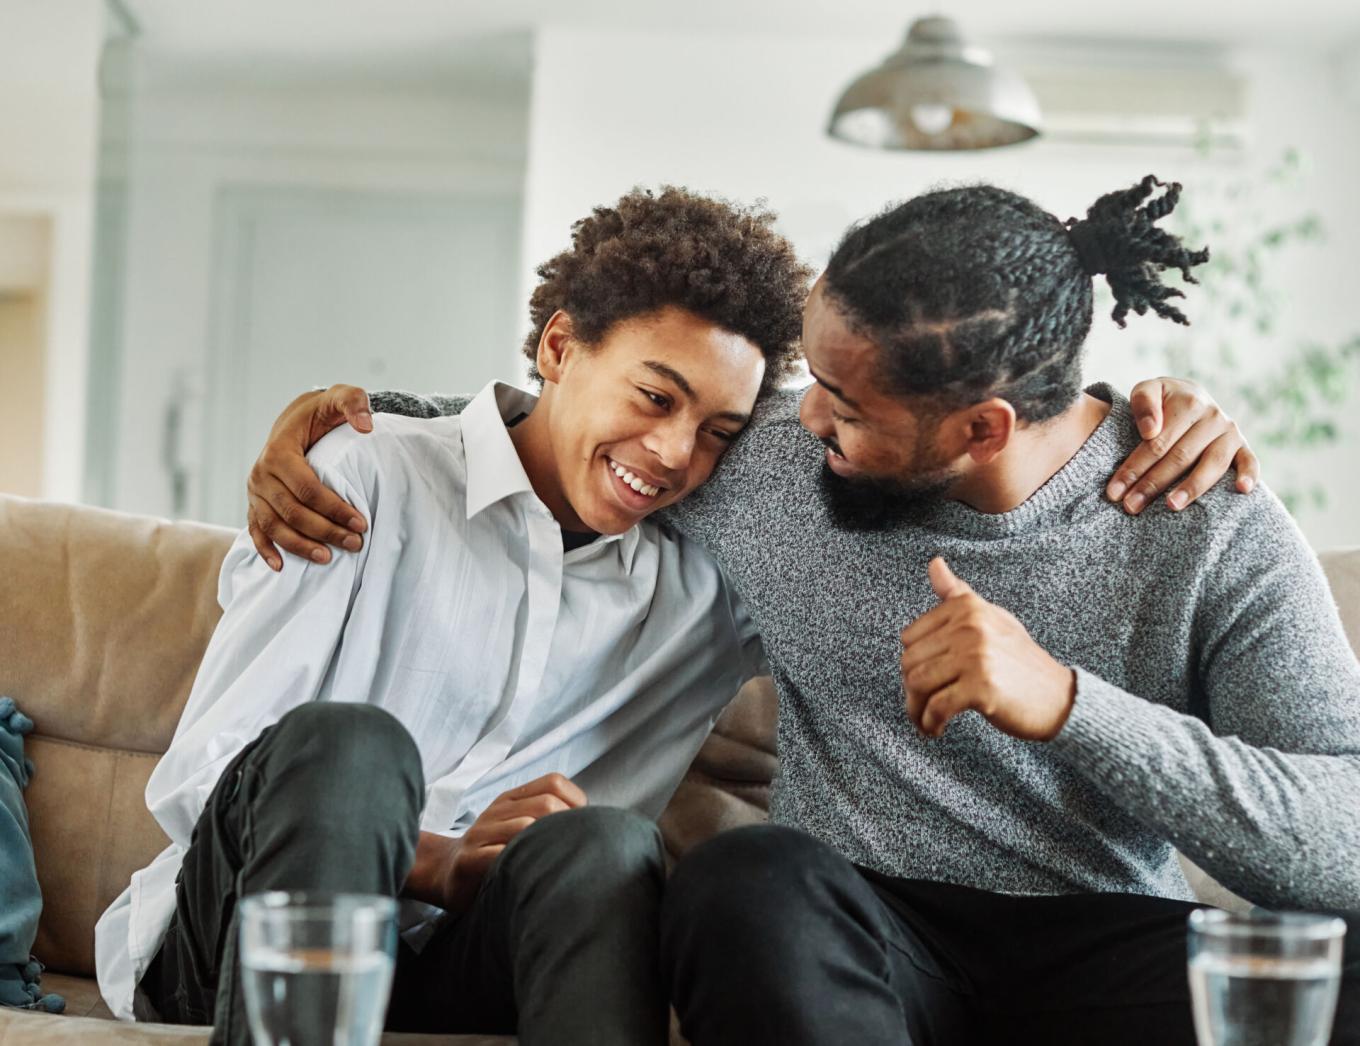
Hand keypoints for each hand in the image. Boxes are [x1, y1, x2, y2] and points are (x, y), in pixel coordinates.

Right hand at [246, 385, 374, 569]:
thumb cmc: (321, 412)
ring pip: (274, 526)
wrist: (296, 420)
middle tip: (355, 543)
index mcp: (279, 451)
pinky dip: (266, 550)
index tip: (362, 522)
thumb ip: (354, 403)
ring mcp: (255, 491)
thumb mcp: (339, 398)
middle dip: (324, 531)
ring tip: (328, 559)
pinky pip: (255, 531)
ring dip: (300, 546)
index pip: (307, 488)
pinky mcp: (254, 504)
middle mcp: (261, 473)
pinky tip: (281, 568)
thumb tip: (367, 426)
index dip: (334, 508)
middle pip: (292, 512)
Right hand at [440, 773, 586, 913]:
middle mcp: (498, 810)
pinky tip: (530, 878)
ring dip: (546, 848)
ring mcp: (481, 833)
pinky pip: (500, 856)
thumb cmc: (495, 851)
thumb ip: (549, 817)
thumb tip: (595, 822)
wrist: (445, 871)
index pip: (554, 782)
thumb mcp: (519, 824)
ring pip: (526, 828)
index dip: (576, 803)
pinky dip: (521, 865)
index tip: (579, 830)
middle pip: (547, 804)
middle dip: (566, 828)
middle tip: (571, 853)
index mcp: (513, 798)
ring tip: (555, 866)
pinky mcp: (468, 860)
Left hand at [899, 558, 1075, 740]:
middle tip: (922, 705)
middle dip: (910, 690)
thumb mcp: (991, 618)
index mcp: (967, 607)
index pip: (910, 637)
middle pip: (910, 662)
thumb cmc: (1020, 660)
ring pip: (918, 684)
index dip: (912, 662)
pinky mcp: (981, 687)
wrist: (1058, 697)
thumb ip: (957, 594)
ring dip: (916, 710)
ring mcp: (976, 656)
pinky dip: (930, 723)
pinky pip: (937, 707)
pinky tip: (936, 729)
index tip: (924, 678)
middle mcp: (970, 626)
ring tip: (925, 720)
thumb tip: (934, 562)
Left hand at [1106, 377, 1259, 514]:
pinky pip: (1250, 460)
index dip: (1134, 468)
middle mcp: (1213, 417)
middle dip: (1152, 484)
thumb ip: (1143, 402)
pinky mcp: (1243, 446)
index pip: (1156, 442)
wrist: (1190, 396)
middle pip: (1179, 457)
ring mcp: (1230, 433)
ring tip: (1171, 506)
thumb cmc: (1162, 400)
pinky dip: (1250, 474)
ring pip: (1212, 464)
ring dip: (1192, 487)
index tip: (1114, 491)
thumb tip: (1150, 430)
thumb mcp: (1148, 390)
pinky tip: (1242, 490)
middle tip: (1131, 506)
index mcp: (1188, 403)